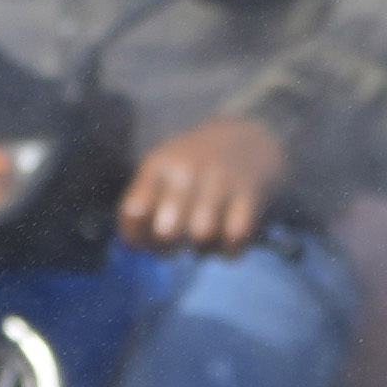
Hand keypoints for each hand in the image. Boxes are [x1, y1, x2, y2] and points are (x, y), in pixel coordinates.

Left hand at [122, 110, 291, 251]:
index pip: (133, 213)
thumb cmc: (197, 170)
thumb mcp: (163, 174)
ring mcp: (220, 180)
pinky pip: (234, 237)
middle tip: (179, 239)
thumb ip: (144, 208)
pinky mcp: (250, 193)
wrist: (252, 139)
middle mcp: (186, 170)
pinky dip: (230, 248)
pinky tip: (227, 236)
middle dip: (170, 246)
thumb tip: (139, 244)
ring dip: (203, 246)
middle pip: (166, 231)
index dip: (139, 236)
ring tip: (205, 236)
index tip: (150, 234)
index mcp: (157, 165)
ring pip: (202, 235)